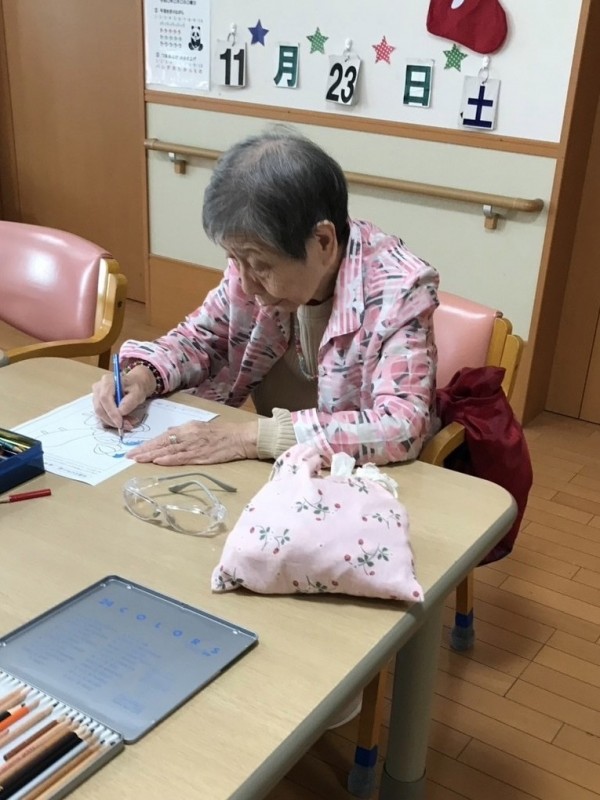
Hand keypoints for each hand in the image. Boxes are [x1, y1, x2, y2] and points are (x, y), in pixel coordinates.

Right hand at [92, 365, 154, 430]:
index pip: (105, 398)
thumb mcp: (137, 392)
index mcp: (107, 381)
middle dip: (112, 420)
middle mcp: (98, 388)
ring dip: (113, 422)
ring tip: (128, 423)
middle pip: (100, 408)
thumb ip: (129, 402)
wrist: (134, 385)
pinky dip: (112, 421)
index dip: (111, 412)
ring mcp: (96, 396)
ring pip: (100, 414)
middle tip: (127, 426)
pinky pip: (102, 416)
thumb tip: (120, 412)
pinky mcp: (98, 404)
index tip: (120, 423)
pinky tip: (123, 421)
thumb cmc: (135, 386)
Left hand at [126, 419, 258, 464]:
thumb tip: (167, 435)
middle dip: (144, 450)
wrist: (240, 438)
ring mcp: (194, 446)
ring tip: (138, 460)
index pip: (162, 437)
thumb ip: (183, 432)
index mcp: (187, 428)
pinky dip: (169, 460)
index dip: (147, 444)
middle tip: (129, 456)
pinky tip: (158, 461)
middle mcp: (187, 435)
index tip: (134, 450)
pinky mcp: (201, 456)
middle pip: (161, 444)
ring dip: (152, 456)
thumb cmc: (222, 433)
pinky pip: (182, 458)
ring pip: (168, 451)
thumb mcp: (200, 428)